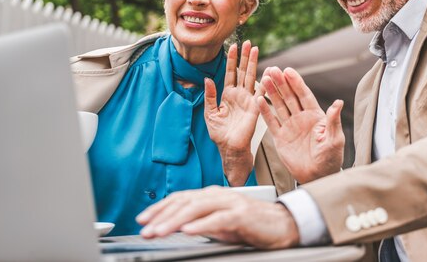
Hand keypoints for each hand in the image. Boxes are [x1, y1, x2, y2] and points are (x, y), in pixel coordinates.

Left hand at [136, 186, 299, 248]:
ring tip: (160, 231)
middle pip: (184, 202)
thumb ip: (200, 223)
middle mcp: (219, 195)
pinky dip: (202, 224)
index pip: (180, 198)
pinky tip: (188, 231)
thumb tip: (178, 227)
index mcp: (212, 196)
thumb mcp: (219, 224)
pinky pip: (218, 218)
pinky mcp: (242, 214)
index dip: (160, 208)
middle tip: (145, 229)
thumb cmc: (251, 225)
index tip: (143, 219)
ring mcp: (230, 202)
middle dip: (161, 215)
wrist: (283, 225)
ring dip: (175, 221)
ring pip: (197, 208)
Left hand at [204, 40, 262, 185]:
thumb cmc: (220, 133)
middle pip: (243, 71)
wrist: (229, 148)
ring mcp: (248, 100)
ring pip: (251, 77)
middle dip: (245, 57)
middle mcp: (239, 95)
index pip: (230, 73)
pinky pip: (260, 92)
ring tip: (256, 49)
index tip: (233, 46)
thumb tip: (207, 79)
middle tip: (248, 42)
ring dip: (253, 63)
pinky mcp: (255, 107)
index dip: (232, 60)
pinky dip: (264, 82)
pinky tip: (267, 71)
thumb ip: (210, 96)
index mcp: (228, 95)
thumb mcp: (210, 113)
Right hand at [258, 67, 344, 183]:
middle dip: (281, 83)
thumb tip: (338, 102)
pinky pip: (271, 122)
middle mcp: (301, 118)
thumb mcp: (335, 139)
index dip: (296, 83)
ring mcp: (290, 126)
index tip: (288, 71)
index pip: (304, 95)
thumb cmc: (330, 158)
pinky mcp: (280, 137)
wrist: (318, 176)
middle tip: (272, 70)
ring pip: (279, 105)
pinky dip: (264, 111)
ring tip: (263, 79)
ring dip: (271, 92)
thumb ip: (333, 121)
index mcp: (315, 116)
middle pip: (289, 96)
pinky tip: (258, 100)